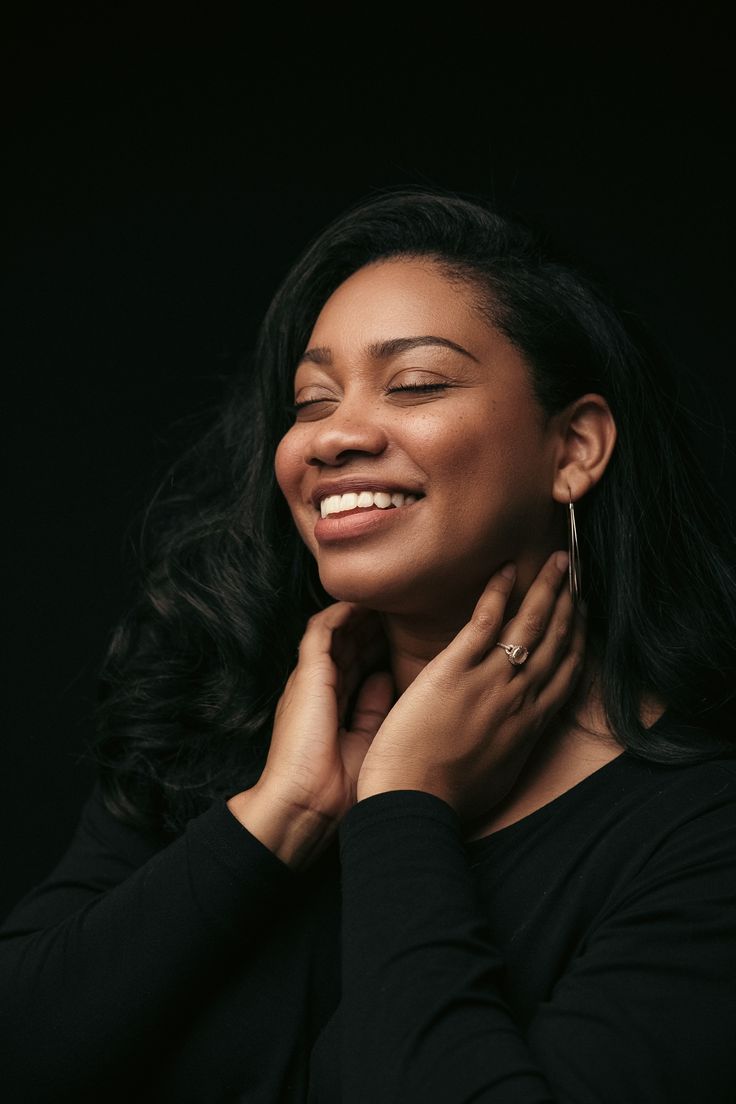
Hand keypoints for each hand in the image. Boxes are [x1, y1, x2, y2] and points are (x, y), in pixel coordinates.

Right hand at [250, 602, 394, 826]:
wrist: (305, 808)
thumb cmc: (338, 791)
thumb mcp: (367, 742)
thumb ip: (373, 709)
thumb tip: (384, 678)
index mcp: (331, 707)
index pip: (356, 666)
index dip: (378, 647)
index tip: (406, 634)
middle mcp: (318, 690)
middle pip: (347, 645)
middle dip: (371, 626)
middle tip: (401, 607)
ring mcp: (310, 681)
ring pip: (335, 633)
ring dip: (358, 615)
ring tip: (384, 598)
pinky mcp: (307, 676)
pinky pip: (321, 632)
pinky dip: (340, 614)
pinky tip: (362, 603)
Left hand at [356, 552, 584, 822]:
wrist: (415, 803)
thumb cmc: (447, 798)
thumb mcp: (497, 775)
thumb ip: (511, 745)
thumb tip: (515, 733)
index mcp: (530, 724)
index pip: (567, 672)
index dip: (579, 637)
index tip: (583, 613)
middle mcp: (520, 698)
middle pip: (557, 641)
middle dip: (570, 603)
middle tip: (576, 573)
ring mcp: (490, 682)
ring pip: (531, 624)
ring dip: (548, 588)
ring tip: (558, 561)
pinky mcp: (456, 671)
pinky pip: (486, 622)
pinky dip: (499, 592)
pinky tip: (507, 569)